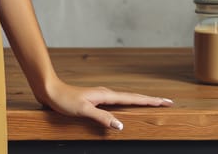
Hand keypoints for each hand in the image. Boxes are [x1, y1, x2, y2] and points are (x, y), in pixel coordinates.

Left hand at [39, 77, 172, 130]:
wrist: (51, 91)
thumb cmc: (65, 100)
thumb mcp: (83, 110)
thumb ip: (102, 118)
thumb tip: (121, 126)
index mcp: (106, 95)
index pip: (133, 98)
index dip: (150, 101)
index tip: (166, 101)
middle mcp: (106, 94)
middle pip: (133, 97)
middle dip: (150, 100)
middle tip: (167, 102)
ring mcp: (102, 96)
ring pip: (126, 98)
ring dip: (140, 100)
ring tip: (152, 103)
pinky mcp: (96, 100)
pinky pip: (118, 102)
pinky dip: (128, 103)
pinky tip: (127, 107)